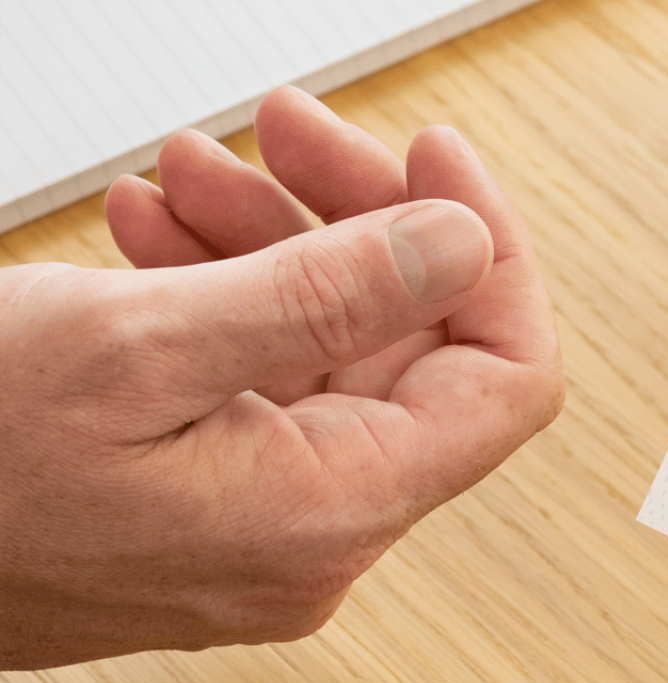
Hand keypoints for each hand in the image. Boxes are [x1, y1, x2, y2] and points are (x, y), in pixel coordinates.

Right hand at [0, 87, 562, 669]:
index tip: (435, 159)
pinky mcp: (202, 516)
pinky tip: (153, 236)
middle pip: (413, 353)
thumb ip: (325, 296)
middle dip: (354, 220)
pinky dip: (221, 302)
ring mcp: (259, 536)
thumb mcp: (137, 347)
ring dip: (273, 245)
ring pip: (326, 359)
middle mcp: (314, 541)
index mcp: (329, 512)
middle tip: (279, 131)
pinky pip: (255, 392)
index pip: (505, 381)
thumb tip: (464, 248)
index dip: (490, 253)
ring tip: (184, 173)